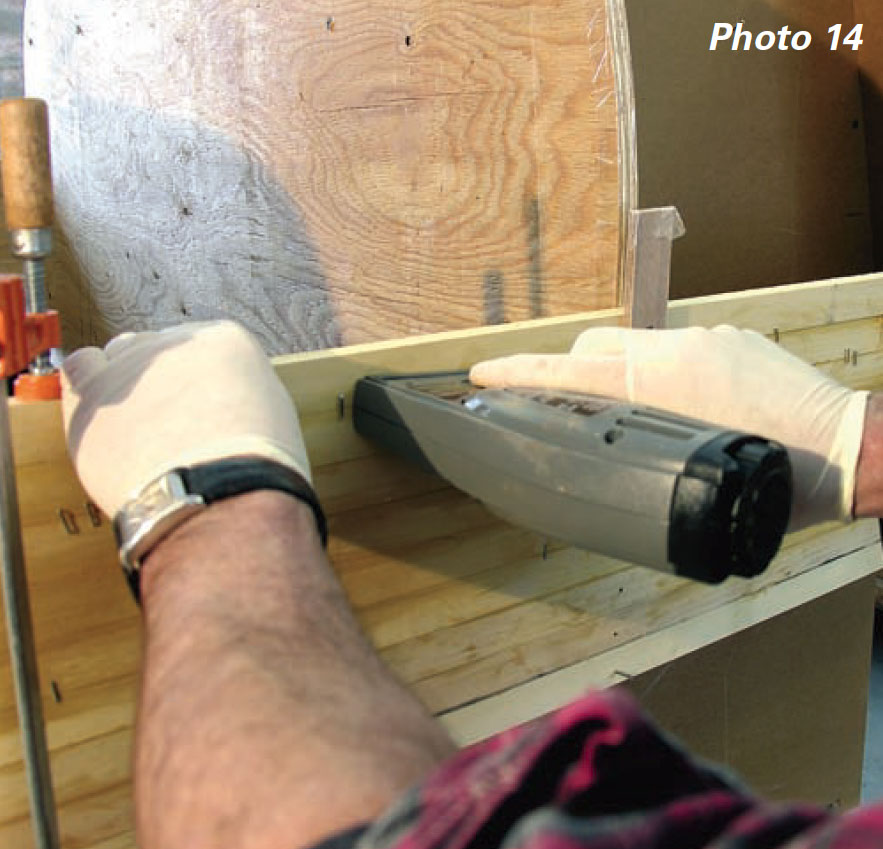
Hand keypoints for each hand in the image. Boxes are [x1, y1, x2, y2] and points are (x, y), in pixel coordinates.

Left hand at [62, 321, 310, 519]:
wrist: (218, 492)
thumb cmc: (251, 465)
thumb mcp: (271, 414)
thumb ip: (239, 394)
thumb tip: (224, 403)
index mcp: (224, 341)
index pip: (199, 344)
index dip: (195, 377)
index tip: (195, 401)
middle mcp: (175, 342)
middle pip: (153, 348)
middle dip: (155, 379)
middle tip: (164, 419)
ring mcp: (131, 363)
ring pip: (113, 356)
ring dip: (118, 382)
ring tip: (132, 425)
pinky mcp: (92, 391)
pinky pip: (76, 373)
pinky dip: (85, 392)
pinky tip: (103, 422)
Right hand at [470, 325, 868, 530]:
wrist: (852, 447)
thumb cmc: (782, 481)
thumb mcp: (697, 483)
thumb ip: (642, 462)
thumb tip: (604, 464)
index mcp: (660, 386)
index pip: (569, 369)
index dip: (518, 372)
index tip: (482, 373)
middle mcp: (676, 351)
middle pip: (592, 343)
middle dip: (559, 366)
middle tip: (545, 396)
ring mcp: (704, 339)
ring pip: (631, 342)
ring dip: (612, 370)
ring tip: (623, 410)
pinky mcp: (727, 337)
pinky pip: (672, 346)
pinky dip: (658, 369)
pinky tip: (682, 404)